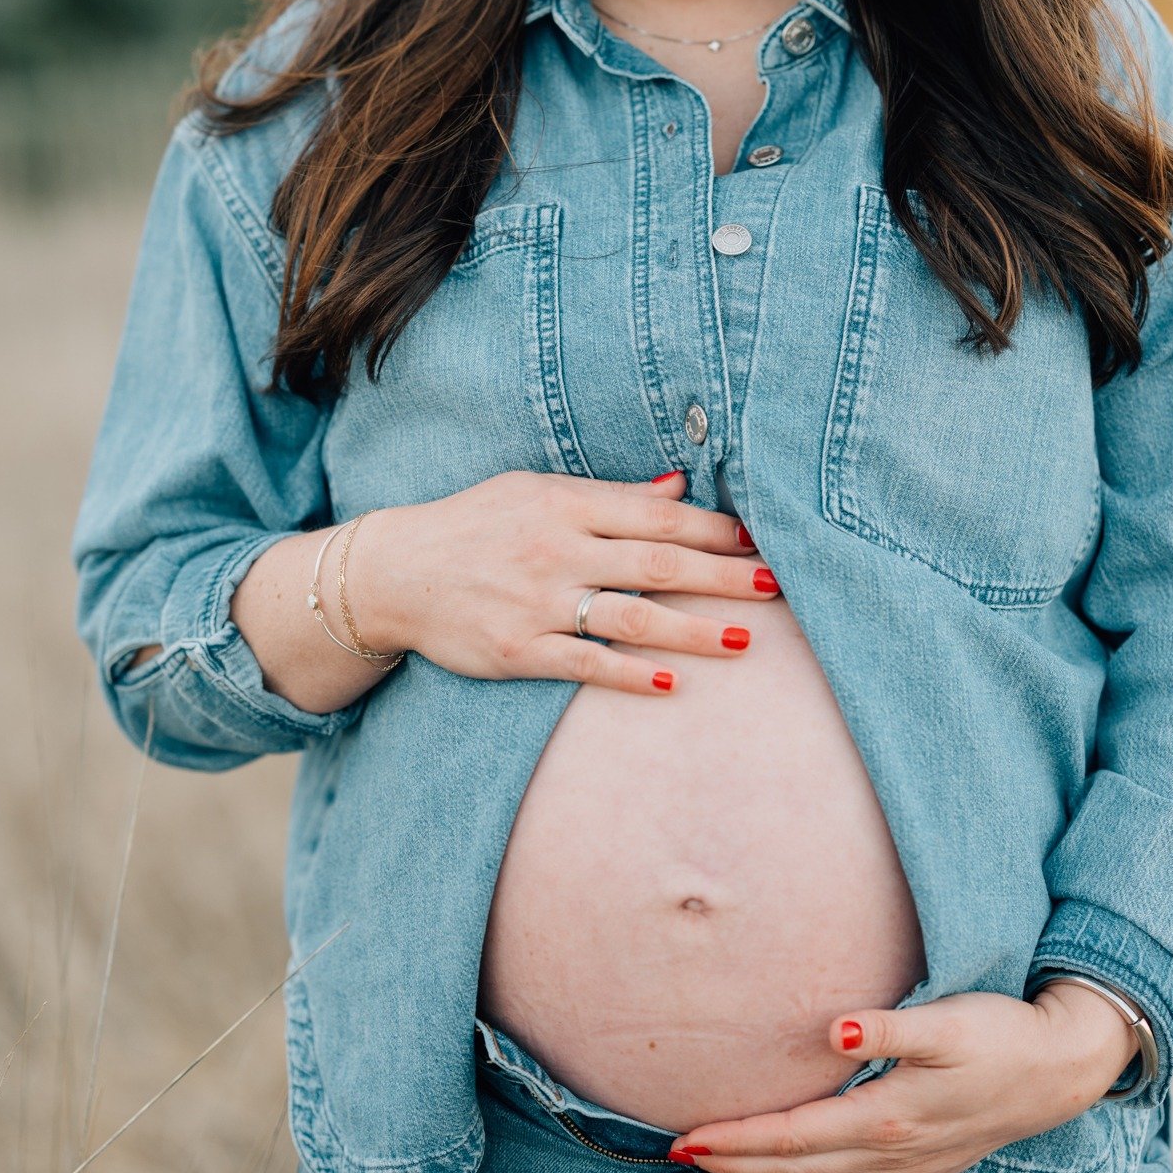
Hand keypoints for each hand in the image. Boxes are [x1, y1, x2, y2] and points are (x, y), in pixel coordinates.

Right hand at [345, 468, 780, 695]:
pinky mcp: (518, 651)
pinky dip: (630, 674)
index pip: (656, 516)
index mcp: (565, 503)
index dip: (713, 529)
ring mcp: (537, 603)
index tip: (758, 540)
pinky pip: (584, 664)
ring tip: (747, 639)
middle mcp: (556, 550)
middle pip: (657, 564)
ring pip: (632, 618)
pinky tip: (672, 682)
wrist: (396, 573)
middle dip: (722, 575)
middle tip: (776, 586)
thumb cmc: (475, 524)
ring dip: (694, 630)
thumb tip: (679, 490)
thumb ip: (608, 497)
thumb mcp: (534, 491)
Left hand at [664, 984, 1140, 1172]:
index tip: (688, 1138)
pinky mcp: (919, 1170)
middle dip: (735, 1171)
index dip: (738, 1141)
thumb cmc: (1001, 1034)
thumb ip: (891, 1028)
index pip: (794, 1137)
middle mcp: (891, 1153)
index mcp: (889, 1116)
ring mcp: (906, 1169)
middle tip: (678, 1161)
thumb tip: (838, 1025)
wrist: (1060, 1069)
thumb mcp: (950, 1023)